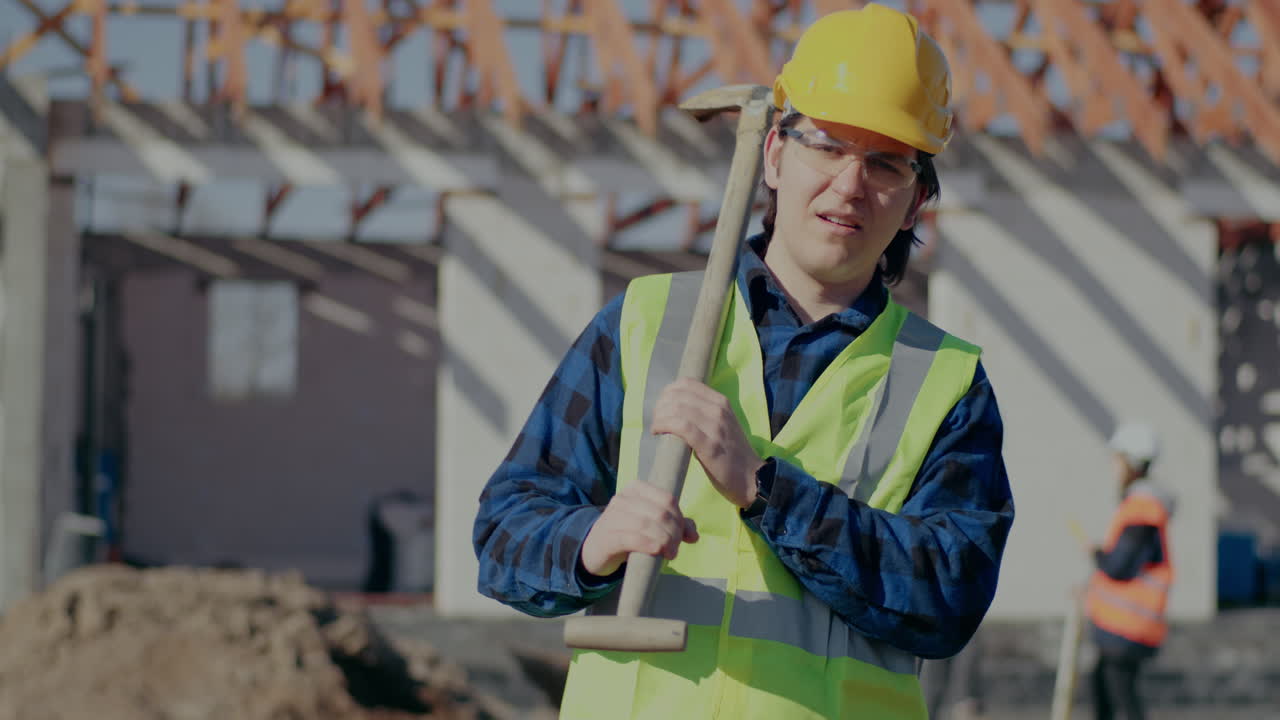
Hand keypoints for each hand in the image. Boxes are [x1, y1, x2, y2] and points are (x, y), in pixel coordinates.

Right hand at [580, 481, 698, 576]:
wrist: (596, 549)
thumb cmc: (628, 533)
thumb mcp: (652, 525)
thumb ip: (675, 525)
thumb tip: (694, 536)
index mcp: (636, 488)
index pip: (667, 499)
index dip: (679, 518)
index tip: (682, 536)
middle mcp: (622, 498)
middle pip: (660, 513)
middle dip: (673, 533)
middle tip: (674, 549)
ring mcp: (612, 516)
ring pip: (648, 525)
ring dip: (664, 542)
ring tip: (669, 554)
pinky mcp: (607, 537)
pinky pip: (632, 538)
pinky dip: (648, 545)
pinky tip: (656, 551)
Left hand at [650, 377, 763, 507]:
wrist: (752, 478)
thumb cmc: (732, 454)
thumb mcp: (721, 425)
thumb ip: (702, 414)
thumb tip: (672, 409)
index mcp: (721, 402)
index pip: (686, 383)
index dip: (667, 393)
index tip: (661, 408)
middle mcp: (718, 409)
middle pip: (677, 395)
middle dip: (660, 406)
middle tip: (656, 421)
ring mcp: (715, 426)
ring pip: (677, 408)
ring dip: (659, 417)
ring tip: (656, 429)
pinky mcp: (709, 445)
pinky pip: (681, 426)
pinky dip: (664, 425)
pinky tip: (658, 433)